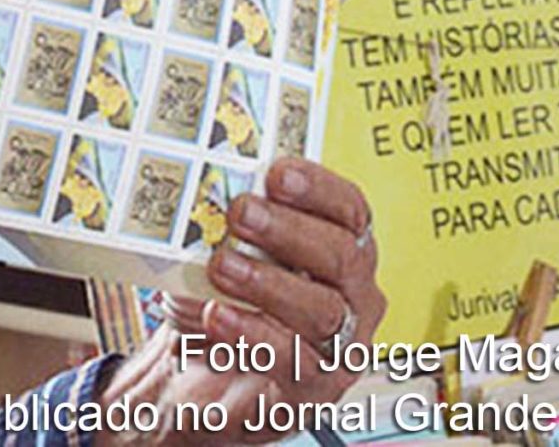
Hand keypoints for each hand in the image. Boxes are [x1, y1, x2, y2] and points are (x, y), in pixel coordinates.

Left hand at [94, 159, 383, 446]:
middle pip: (341, 256)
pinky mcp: (315, 385)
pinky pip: (293, 359)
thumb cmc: (225, 299)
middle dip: (289, 230)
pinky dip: (252, 334)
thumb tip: (203, 192)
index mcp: (342, 247)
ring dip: (269, 283)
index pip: (349, 209)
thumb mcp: (224, 253)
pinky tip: (218, 316)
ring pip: (324, 310)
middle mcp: (355, 294)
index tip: (277, 173)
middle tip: (241, 212)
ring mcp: (342, 343)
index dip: (318, 188)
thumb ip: (226, 225)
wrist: (206, 371)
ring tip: (222, 266)